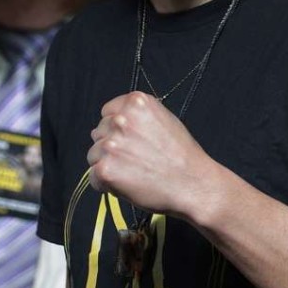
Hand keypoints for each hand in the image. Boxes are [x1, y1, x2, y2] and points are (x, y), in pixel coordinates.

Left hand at [87, 92, 217, 218]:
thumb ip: (137, 116)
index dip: (116, 128)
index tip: (128, 140)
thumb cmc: (182, 155)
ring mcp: (111, 144)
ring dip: (108, 164)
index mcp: (135, 102)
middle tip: (134, 160)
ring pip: (94, 154)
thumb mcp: (164, 119)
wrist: (194, 185)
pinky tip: (126, 184)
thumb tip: (113, 121)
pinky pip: (94, 177)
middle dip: (112, 146)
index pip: (107, 112)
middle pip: (99, 133)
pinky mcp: (105, 169)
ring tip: (133, 172)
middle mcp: (120, 119)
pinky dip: (105, 184)